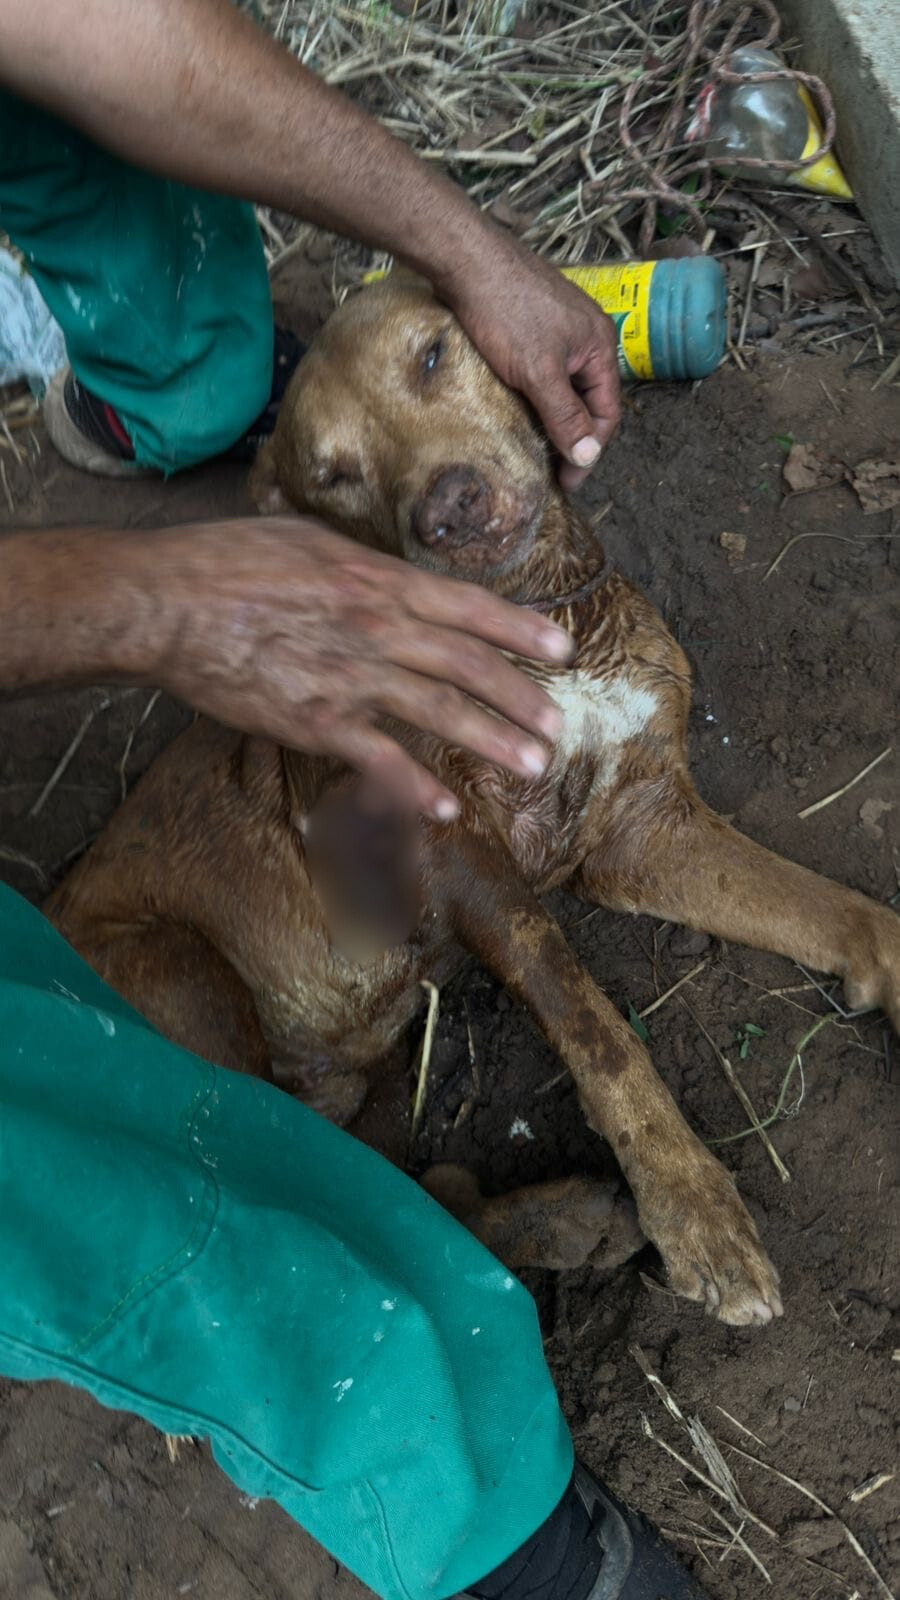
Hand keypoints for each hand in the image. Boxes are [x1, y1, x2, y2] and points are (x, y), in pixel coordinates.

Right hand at [137, 517, 573, 818]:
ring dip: (493, 740)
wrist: (168, 603)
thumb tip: (392, 579)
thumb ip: (361, 567)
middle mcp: (378, 627)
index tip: (560, 648)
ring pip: (441, 710)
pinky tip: (445, 807)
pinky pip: (380, 760)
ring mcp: (351, 677)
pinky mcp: (316, 722)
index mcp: (378, 580)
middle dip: (521, 696)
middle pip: (469, 663)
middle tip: (556, 724)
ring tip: (532, 764)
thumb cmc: (228, 562)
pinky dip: (416, 787)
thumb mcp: (309, 541)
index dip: (520, 628)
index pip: (469, 605)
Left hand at [441, 234, 621, 491]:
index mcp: (599, 345)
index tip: (566, 482)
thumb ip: (565, 415)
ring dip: (551, 418)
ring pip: (563, 386)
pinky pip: (542, 371)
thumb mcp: (538, 371)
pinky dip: (534, 396)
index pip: (607, 412)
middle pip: (586, 400)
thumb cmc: (505, 310)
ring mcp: (558, 328)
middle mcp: (586, 336)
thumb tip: (588, 456)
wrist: (465, 257)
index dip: (589, 451)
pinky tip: (516, 412)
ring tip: (532, 449)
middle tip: (548, 472)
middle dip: (571, 437)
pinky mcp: (531, 324)